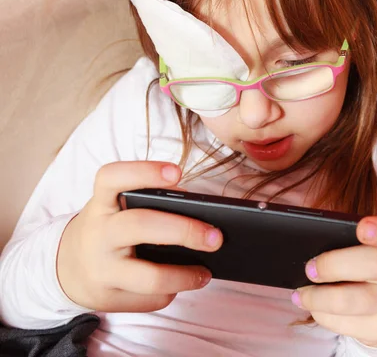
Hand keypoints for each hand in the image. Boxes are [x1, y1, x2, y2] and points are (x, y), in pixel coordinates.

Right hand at [57, 161, 222, 312]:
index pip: (112, 178)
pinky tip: (179, 283)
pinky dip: (171, 291)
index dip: (143, 172)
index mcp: (101, 203)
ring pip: (150, 277)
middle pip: (141, 226)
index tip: (176, 171)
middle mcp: (97, 234)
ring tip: (205, 272)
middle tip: (215, 237)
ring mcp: (100, 269)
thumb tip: (203, 218)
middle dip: (184, 230)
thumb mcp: (117, 209)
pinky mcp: (108, 298)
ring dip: (185, 276)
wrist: (67, 268)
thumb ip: (151, 206)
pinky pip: (151, 298)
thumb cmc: (109, 230)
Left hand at [292, 216, 376, 347]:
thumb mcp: (371, 246)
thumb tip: (308, 244)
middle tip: (310, 268)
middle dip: (334, 264)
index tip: (363, 227)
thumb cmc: (370, 266)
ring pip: (348, 301)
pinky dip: (320, 313)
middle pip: (376, 264)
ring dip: (317, 296)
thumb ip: (347, 238)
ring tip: (302, 292)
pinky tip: (314, 304)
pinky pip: (340, 322)